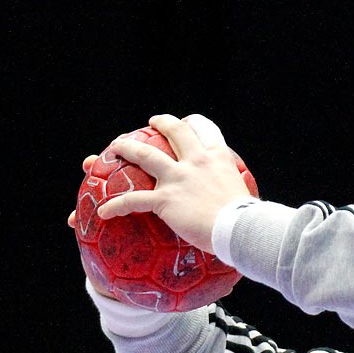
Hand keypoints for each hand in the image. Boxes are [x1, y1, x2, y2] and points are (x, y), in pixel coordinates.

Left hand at [93, 114, 250, 253]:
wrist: (241, 229)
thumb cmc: (249, 221)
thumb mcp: (248, 199)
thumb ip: (240, 198)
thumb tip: (246, 215)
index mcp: (218, 158)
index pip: (205, 130)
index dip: (194, 123)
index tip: (189, 123)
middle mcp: (196, 161)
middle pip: (174, 130)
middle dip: (161, 123)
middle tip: (152, 123)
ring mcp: (178, 178)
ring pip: (144, 154)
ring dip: (126, 148)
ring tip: (115, 147)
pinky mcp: (165, 199)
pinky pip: (133, 200)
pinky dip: (116, 205)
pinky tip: (104, 212)